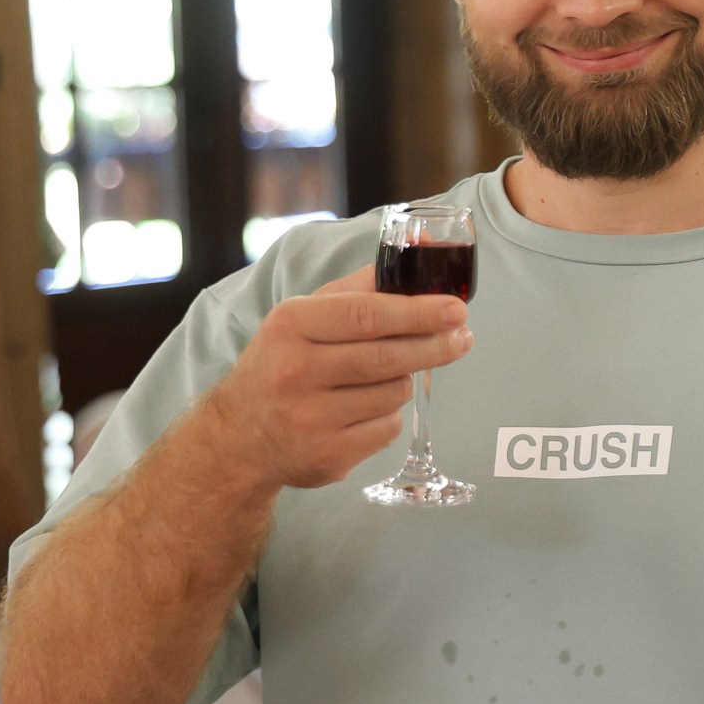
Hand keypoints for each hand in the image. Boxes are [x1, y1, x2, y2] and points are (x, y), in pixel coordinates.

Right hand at [199, 264, 473, 490]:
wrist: (239, 436)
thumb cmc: (285, 362)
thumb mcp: (305, 315)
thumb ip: (362, 285)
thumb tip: (424, 247)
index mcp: (291, 325)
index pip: (367, 314)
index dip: (418, 312)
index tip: (457, 308)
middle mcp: (295, 371)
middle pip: (387, 357)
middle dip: (435, 345)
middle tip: (463, 337)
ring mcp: (310, 418)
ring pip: (394, 393)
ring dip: (404, 381)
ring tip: (386, 376)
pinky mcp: (328, 456)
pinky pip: (386, 429)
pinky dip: (388, 415)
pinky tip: (365, 410)